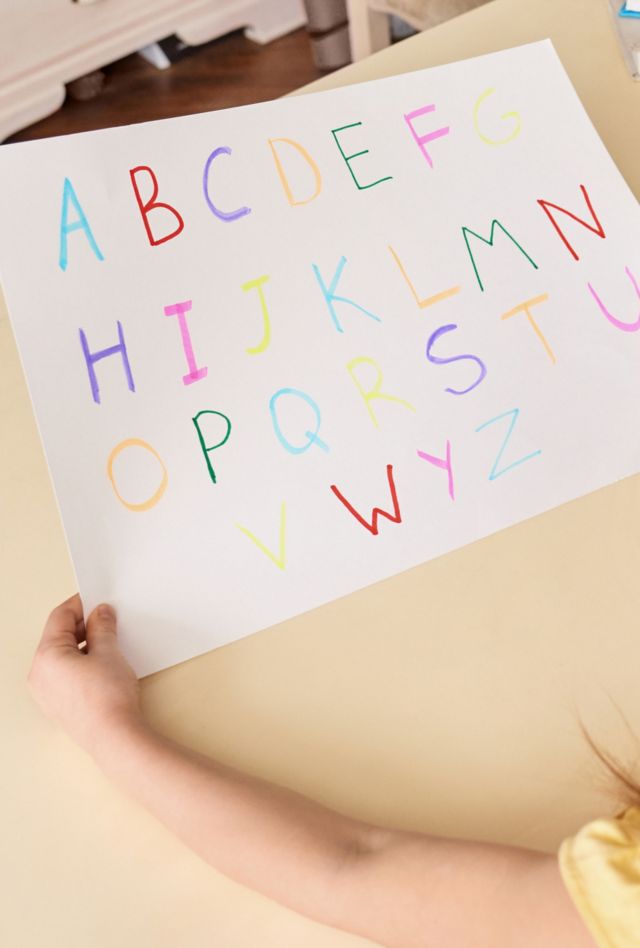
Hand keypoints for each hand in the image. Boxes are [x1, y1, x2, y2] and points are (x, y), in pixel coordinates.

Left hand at [28, 595, 142, 755]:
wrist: (114, 737)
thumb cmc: (107, 698)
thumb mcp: (108, 652)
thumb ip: (102, 627)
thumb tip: (101, 614)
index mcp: (45, 656)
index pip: (59, 617)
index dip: (81, 604)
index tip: (97, 599)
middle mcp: (39, 674)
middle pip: (59, 637)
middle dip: (83, 625)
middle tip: (108, 619)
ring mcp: (46, 693)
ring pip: (62, 656)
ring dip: (84, 645)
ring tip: (109, 641)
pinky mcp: (57, 705)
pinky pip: (65, 674)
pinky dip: (80, 663)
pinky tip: (102, 663)